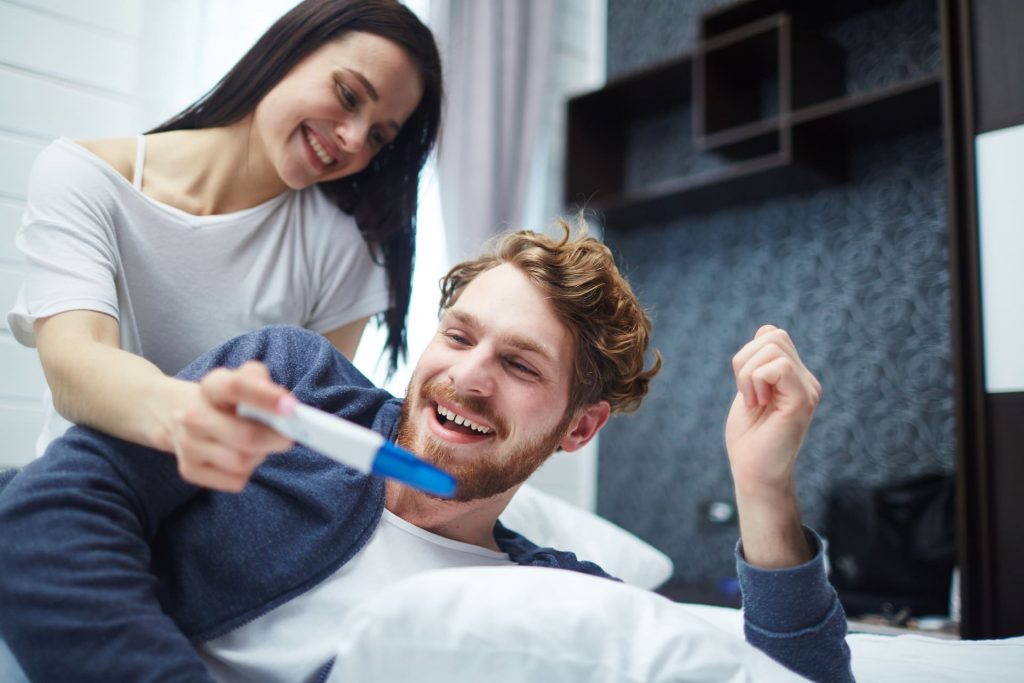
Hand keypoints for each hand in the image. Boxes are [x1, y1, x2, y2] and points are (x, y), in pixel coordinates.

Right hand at [166, 362, 294, 491]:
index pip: (236, 387)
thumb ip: (263, 381)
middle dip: (275, 439)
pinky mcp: (189, 470)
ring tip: (258, 445)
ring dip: (260, 456)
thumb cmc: (228, 400)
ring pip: (242, 462)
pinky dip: (246, 473)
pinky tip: (241, 457)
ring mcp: (188, 445)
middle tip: (288, 437)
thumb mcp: (244, 379)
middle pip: (246, 437)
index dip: (266, 397)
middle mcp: (192, 416)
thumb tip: (285, 405)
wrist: (182, 415)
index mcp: (211, 388)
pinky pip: (235, 481)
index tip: (291, 407)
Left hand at [725, 325, 820, 566]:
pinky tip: (758, 406)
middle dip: (745, 360)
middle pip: (773, 335)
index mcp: (795, 377)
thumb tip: (766, 330)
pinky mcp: (803, 401)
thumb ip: (758, 363)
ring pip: (772, 346)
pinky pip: (777, 367)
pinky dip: (755, 382)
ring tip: (753, 402)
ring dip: (748, 374)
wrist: (754, 474)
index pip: (772, 334)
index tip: (746, 387)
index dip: (748, 354)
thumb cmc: (749, 439)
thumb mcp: (750, 391)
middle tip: (747, 395)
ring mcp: (808, 390)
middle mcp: (807, 381)